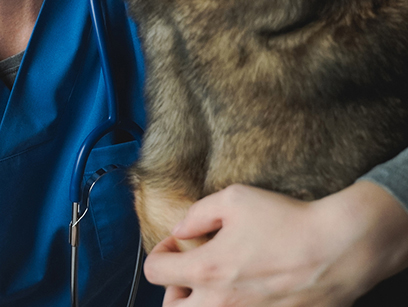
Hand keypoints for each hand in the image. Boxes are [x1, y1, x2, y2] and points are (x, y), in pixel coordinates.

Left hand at [143, 182, 407, 306]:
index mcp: (207, 270)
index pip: (155, 272)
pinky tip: (245, 292)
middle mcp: (223, 303)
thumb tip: (179, 231)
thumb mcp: (234, 199)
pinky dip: (233, 306)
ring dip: (200, 303)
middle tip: (188, 272)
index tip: (176, 245)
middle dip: (173, 290)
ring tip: (215, 284)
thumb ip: (197, 215)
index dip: (159, 254)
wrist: (340, 248)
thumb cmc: (287, 220)